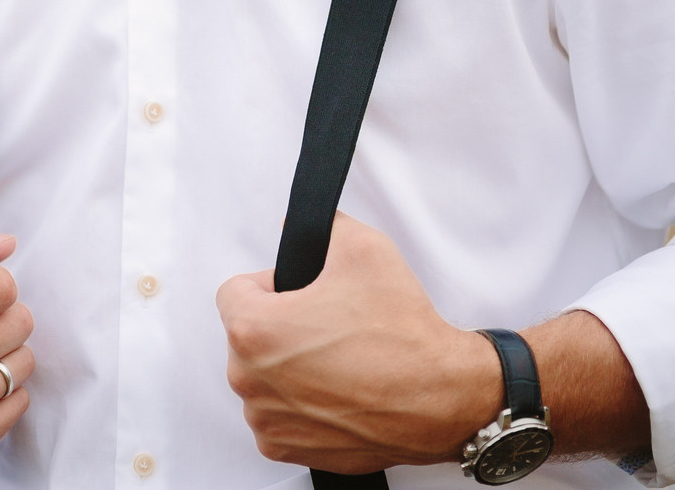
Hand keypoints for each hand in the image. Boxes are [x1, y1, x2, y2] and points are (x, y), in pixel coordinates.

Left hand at [216, 213, 500, 474]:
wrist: (440, 398)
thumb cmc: (401, 333)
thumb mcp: (361, 246)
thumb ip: (320, 226)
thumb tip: (300, 226)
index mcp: (254, 330)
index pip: (234, 291)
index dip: (269, 283)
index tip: (299, 293)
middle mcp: (251, 382)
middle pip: (244, 334)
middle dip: (277, 324)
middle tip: (323, 321)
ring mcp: (269, 421)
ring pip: (260, 375)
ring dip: (286, 364)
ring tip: (333, 356)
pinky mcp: (290, 448)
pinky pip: (276, 413)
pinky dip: (298, 401)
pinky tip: (334, 388)